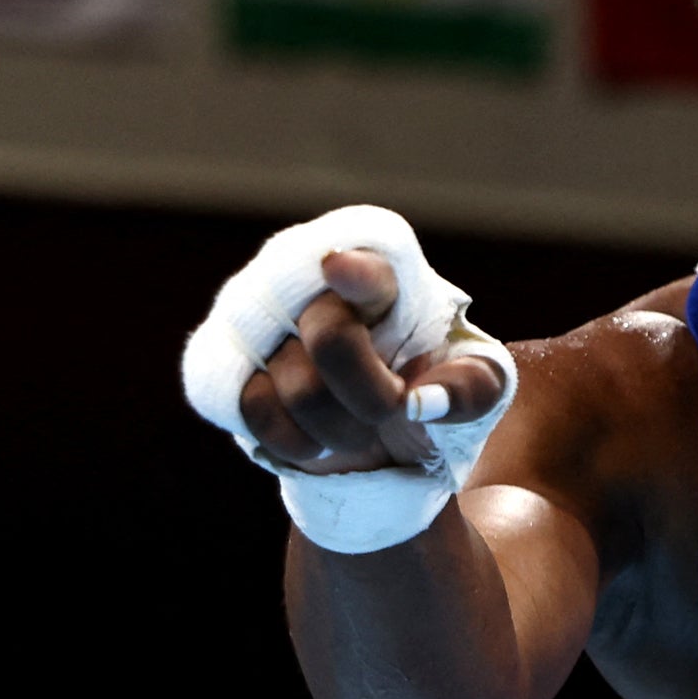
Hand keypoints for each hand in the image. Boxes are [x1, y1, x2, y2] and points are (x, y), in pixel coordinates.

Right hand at [237, 249, 507, 474]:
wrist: (375, 422)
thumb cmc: (429, 383)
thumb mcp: (477, 384)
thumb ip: (470, 387)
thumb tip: (423, 403)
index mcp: (376, 262)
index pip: (363, 257)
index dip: (353, 269)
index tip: (337, 268)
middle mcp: (304, 271)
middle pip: (331, 337)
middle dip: (373, 396)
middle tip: (391, 410)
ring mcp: (254, 310)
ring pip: (297, 386)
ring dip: (341, 429)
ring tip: (358, 426)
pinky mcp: (220, 359)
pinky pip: (253, 409)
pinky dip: (296, 441)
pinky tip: (315, 439)